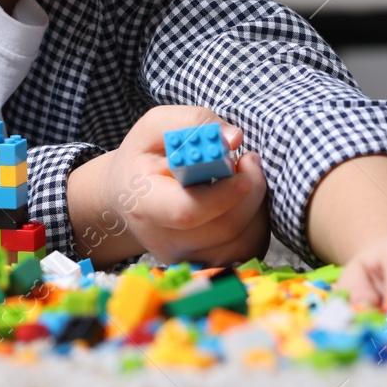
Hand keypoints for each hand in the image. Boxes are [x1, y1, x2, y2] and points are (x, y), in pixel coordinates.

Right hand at [67, 104, 268, 267]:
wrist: (129, 198)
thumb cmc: (143, 158)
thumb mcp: (156, 127)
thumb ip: (192, 122)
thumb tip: (233, 137)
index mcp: (146, 205)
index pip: (188, 211)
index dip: (223, 193)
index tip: (243, 163)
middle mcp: (165, 241)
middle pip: (225, 227)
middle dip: (250, 190)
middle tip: (249, 160)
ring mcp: (187, 258)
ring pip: (244, 241)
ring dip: (256, 205)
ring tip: (244, 176)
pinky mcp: (208, 264)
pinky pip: (248, 249)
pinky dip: (256, 222)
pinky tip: (242, 200)